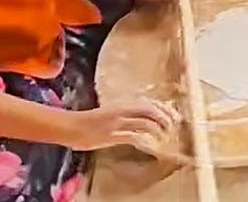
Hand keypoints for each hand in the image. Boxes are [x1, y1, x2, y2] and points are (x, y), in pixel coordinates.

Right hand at [64, 100, 179, 150]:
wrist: (72, 126)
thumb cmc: (92, 121)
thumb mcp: (112, 112)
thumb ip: (128, 113)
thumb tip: (146, 117)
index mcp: (124, 103)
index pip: (151, 102)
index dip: (165, 109)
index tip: (174, 117)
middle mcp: (122, 110)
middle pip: (151, 109)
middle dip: (165, 118)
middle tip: (172, 128)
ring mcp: (117, 122)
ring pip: (145, 123)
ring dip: (158, 131)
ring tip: (164, 138)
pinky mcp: (111, 135)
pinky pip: (133, 136)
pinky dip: (145, 141)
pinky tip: (149, 145)